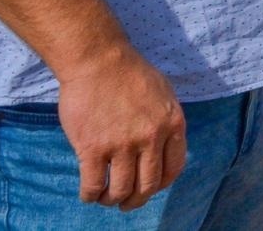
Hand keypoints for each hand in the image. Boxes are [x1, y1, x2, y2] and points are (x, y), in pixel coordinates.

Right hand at [56, 45, 185, 209]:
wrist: (98, 60)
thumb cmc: (130, 73)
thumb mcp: (164, 93)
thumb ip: (167, 121)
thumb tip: (166, 147)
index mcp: (173, 123)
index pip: (174, 168)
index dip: (161, 184)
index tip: (150, 187)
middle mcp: (151, 137)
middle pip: (148, 185)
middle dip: (137, 200)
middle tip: (127, 202)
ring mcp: (122, 144)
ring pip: (121, 190)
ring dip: (113, 200)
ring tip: (106, 198)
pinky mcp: (93, 148)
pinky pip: (93, 185)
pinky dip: (90, 196)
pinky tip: (88, 193)